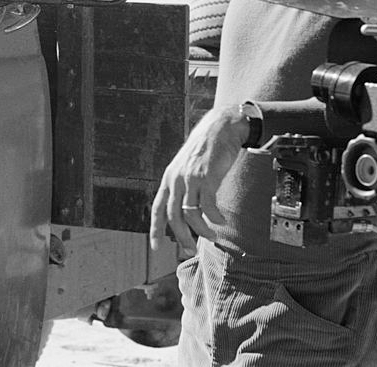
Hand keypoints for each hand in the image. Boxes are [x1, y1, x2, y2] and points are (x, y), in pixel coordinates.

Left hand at [149, 106, 248, 255]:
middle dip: (182, 237)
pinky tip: (222, 221)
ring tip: (212, 236)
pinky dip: (215, 218)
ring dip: (202, 230)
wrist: (220, 127)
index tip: (155, 247)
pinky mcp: (207, 176)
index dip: (155, 229)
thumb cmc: (206, 149)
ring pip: (191, 214)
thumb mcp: (187, 167)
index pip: (157, 208)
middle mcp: (176, 179)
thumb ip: (184, 186)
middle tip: (191, 250)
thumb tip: (188, 211)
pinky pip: (208, 205)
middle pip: (173, 216)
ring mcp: (191, 178)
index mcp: (169, 179)